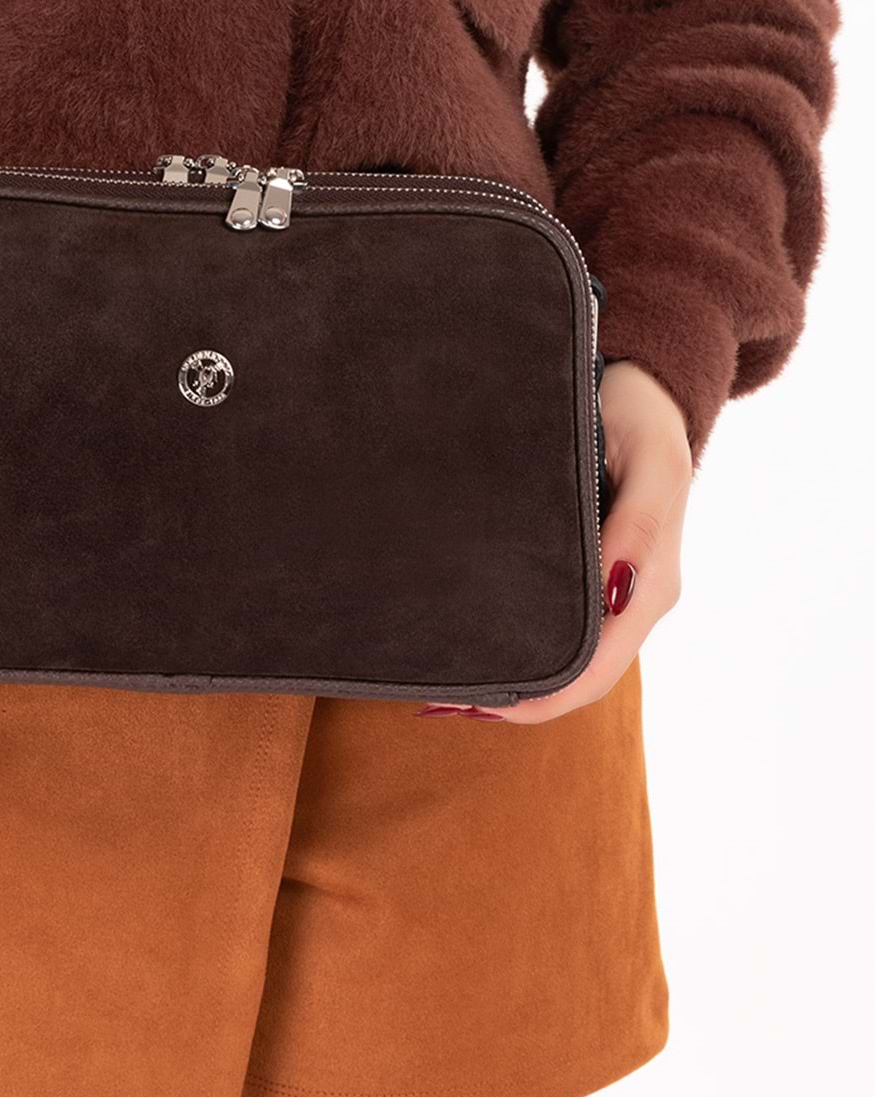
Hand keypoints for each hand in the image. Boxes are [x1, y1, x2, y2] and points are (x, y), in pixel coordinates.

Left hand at [423, 359, 692, 725]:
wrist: (648, 392)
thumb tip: (615, 585)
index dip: (545, 699)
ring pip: (571, 657)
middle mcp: (635, 597)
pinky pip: (567, 626)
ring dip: (520, 677)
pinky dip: (527, 645)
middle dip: (521, 698)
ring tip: (451, 682)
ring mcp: (618, 590)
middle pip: (581, 676)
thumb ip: (638, 520)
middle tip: (446, 701)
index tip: (485, 704)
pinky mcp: (597, 574)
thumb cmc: (641, 417)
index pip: (598, 669)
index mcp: (650, 583)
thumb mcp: (649, 458)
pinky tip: (480, 642)